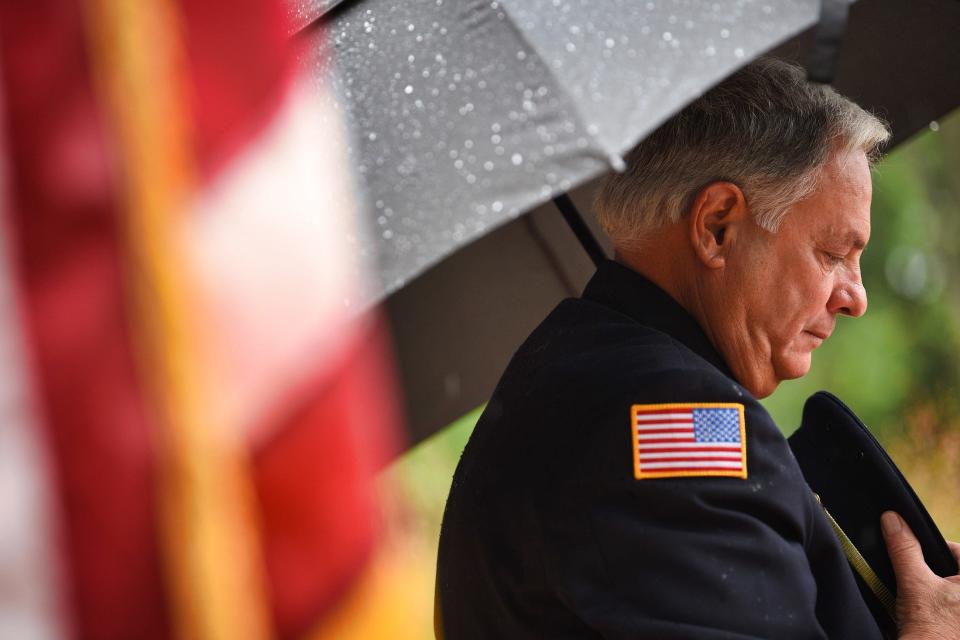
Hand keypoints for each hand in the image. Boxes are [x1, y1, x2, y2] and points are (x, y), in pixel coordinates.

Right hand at [880, 511, 959, 638]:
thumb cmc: (931, 630)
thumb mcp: (913, 583)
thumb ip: (904, 549)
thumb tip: (893, 520)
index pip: (958, 551)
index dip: (933, 549)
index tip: (915, 555)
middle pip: (955, 571)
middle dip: (937, 572)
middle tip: (920, 581)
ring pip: (953, 590)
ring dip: (939, 592)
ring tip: (925, 603)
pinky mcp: (958, 625)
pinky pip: (952, 608)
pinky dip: (942, 609)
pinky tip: (930, 616)